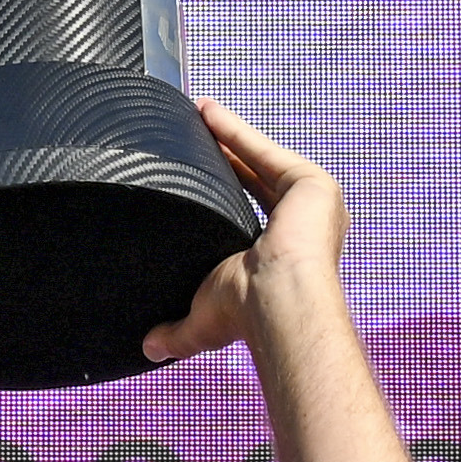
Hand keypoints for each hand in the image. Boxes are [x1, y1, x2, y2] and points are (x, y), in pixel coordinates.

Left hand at [139, 95, 352, 365]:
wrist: (278, 301)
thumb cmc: (247, 313)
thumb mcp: (203, 319)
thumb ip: (176, 333)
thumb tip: (149, 349)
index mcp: (283, 253)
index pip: (251, 211)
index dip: (226, 189)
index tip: (200, 173)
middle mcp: (304, 225)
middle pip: (256, 177)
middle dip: (226, 154)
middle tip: (198, 134)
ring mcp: (311, 202)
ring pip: (260, 158)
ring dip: (229, 135)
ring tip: (198, 112)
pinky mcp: (310, 183)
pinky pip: (264, 150)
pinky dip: (235, 131)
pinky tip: (209, 113)